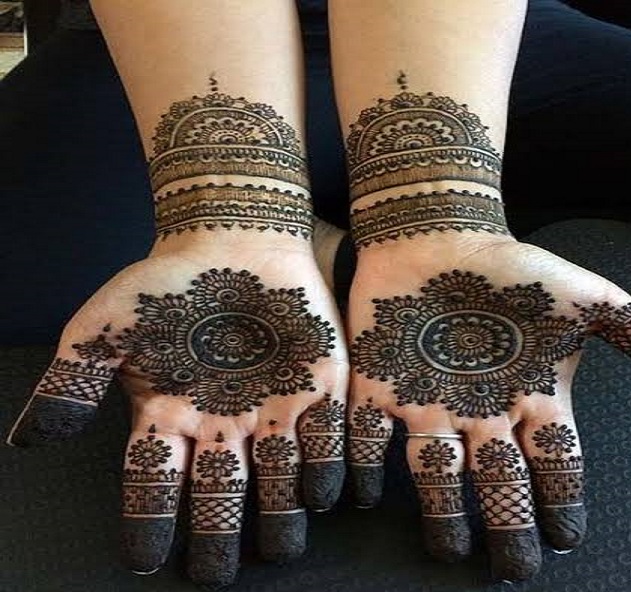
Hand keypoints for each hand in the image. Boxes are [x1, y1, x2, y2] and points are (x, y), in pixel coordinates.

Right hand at [6, 235, 348, 589]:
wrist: (233, 235)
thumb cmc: (165, 281)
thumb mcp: (105, 330)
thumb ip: (70, 384)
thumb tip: (27, 442)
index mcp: (172, 416)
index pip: (156, 483)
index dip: (149, 522)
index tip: (144, 563)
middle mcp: (224, 422)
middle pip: (221, 493)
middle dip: (219, 532)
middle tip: (219, 574)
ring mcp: (273, 406)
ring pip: (278, 477)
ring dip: (280, 514)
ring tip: (280, 549)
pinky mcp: (318, 385)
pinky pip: (326, 436)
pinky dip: (326, 465)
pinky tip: (327, 495)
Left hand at [346, 235, 630, 581]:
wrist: (442, 235)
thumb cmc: (515, 268)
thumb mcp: (588, 298)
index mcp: (530, 399)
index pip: (555, 465)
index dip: (563, 502)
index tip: (566, 539)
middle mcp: (481, 412)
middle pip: (500, 484)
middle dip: (509, 525)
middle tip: (513, 568)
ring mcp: (429, 401)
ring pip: (436, 471)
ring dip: (442, 510)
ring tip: (451, 547)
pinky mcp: (379, 383)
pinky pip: (369, 433)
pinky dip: (364, 463)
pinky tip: (365, 493)